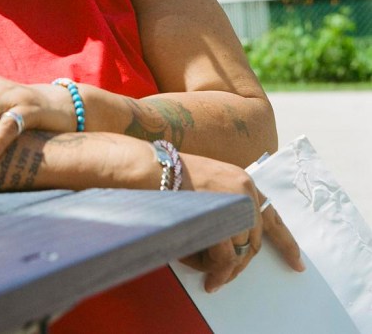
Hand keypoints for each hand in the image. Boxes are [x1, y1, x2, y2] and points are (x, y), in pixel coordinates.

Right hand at [178, 153, 304, 291]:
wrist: (150, 167)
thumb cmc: (169, 174)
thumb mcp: (207, 181)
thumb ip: (225, 202)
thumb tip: (229, 238)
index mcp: (243, 181)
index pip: (272, 216)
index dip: (285, 243)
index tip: (297, 263)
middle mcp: (245, 191)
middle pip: (254, 240)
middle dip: (241, 263)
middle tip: (226, 277)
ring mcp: (235, 205)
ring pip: (240, 252)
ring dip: (227, 270)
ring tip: (212, 280)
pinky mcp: (222, 219)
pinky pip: (226, 257)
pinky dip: (218, 271)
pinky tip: (209, 278)